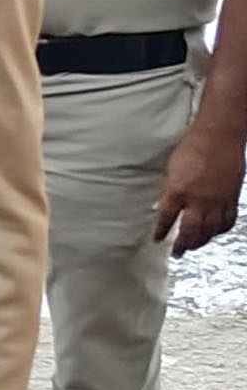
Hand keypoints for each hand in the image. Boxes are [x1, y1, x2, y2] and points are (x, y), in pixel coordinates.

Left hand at [155, 119, 240, 255]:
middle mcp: (198, 200)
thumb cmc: (191, 147)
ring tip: (194, 246)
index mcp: (178, 191)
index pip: (166, 218)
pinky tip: (215, 232)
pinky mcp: (232, 198)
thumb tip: (164, 206)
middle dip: (183, 245)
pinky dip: (220, 230)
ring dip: (201, 241)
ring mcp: (218, 200)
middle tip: (177, 253)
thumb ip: (169, 190)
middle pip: (190, 231)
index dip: (161, 231)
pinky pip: (228, 221)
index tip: (157, 239)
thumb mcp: (171, 169)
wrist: (219, 136)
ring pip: (210, 230)